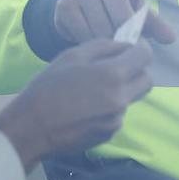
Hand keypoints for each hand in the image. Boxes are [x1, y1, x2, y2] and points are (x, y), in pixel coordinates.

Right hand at [0, 39, 153, 169]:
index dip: (140, 49)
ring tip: (91, 91)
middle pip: (146, 80)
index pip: (145, 57)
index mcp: (112, 75)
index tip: (130, 49)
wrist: (32, 127)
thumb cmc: (48, 86)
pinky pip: (117, 114)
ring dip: (120, 90)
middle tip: (115, 68)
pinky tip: (86, 107)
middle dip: (136, 71)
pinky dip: (109, 108)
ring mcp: (116, 120)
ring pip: (131, 98)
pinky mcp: (109, 134)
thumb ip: (104, 46)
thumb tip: (125, 45)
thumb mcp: (72, 56)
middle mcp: (120, 99)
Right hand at [54, 0, 176, 44]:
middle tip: (125, 42)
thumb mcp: (137, 12)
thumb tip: (170, 38)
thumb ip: (154, 24)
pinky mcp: (65, 4)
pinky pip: (82, 33)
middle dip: (125, 35)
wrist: (83, 6)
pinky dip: (89, 42)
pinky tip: (91, 39)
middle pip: (120, 18)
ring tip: (109, 41)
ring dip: (107, 42)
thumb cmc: (118, 6)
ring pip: (100, 28)